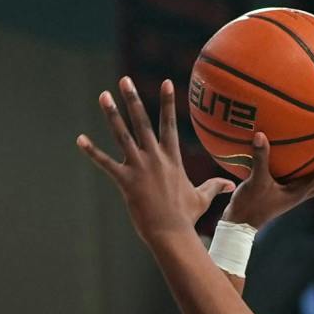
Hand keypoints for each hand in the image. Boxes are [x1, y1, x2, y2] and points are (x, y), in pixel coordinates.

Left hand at [78, 78, 235, 241]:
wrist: (171, 233)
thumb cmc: (186, 217)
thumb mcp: (202, 198)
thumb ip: (215, 187)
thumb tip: (232, 185)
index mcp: (172, 158)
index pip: (170, 124)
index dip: (167, 102)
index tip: (165, 82)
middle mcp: (155, 158)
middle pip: (143, 121)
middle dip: (132, 99)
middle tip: (124, 80)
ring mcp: (139, 168)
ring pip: (123, 135)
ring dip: (112, 114)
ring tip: (103, 95)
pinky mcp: (126, 181)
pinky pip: (105, 163)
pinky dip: (92, 151)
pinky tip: (80, 140)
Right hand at [223, 131, 313, 229]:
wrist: (239, 224)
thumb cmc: (249, 204)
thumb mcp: (254, 180)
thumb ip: (259, 157)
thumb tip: (260, 134)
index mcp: (299, 192)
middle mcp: (301, 194)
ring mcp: (295, 195)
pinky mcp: (286, 194)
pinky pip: (305, 178)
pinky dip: (312, 167)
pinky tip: (305, 155)